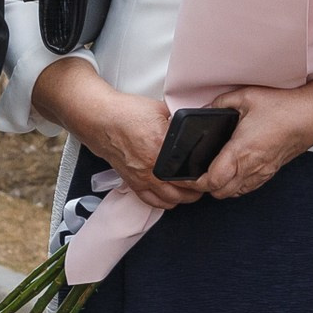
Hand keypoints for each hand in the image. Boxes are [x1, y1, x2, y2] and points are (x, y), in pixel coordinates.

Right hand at [78, 91, 202, 209]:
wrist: (100, 120)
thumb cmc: (126, 113)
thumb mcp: (161, 111)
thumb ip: (179, 123)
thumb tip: (194, 128)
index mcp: (161, 148)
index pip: (191, 174)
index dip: (205, 177)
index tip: (212, 172)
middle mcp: (151, 168)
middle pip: (183, 193)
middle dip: (198, 191)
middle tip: (205, 183)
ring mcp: (141, 178)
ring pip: (169, 201)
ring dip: (183, 198)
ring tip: (191, 190)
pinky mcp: (132, 182)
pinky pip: (151, 202)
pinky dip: (163, 202)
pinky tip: (171, 196)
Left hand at [192, 85, 312, 200]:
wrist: (311, 116)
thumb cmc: (282, 107)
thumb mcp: (245, 96)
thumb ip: (220, 103)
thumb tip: (204, 110)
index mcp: (241, 151)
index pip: (212, 181)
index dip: (195, 182)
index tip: (187, 174)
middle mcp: (251, 167)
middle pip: (220, 193)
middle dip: (205, 186)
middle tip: (196, 172)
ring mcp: (262, 172)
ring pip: (233, 193)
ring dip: (221, 187)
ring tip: (213, 172)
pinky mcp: (270, 172)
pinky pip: (247, 188)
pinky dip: (235, 185)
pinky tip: (232, 170)